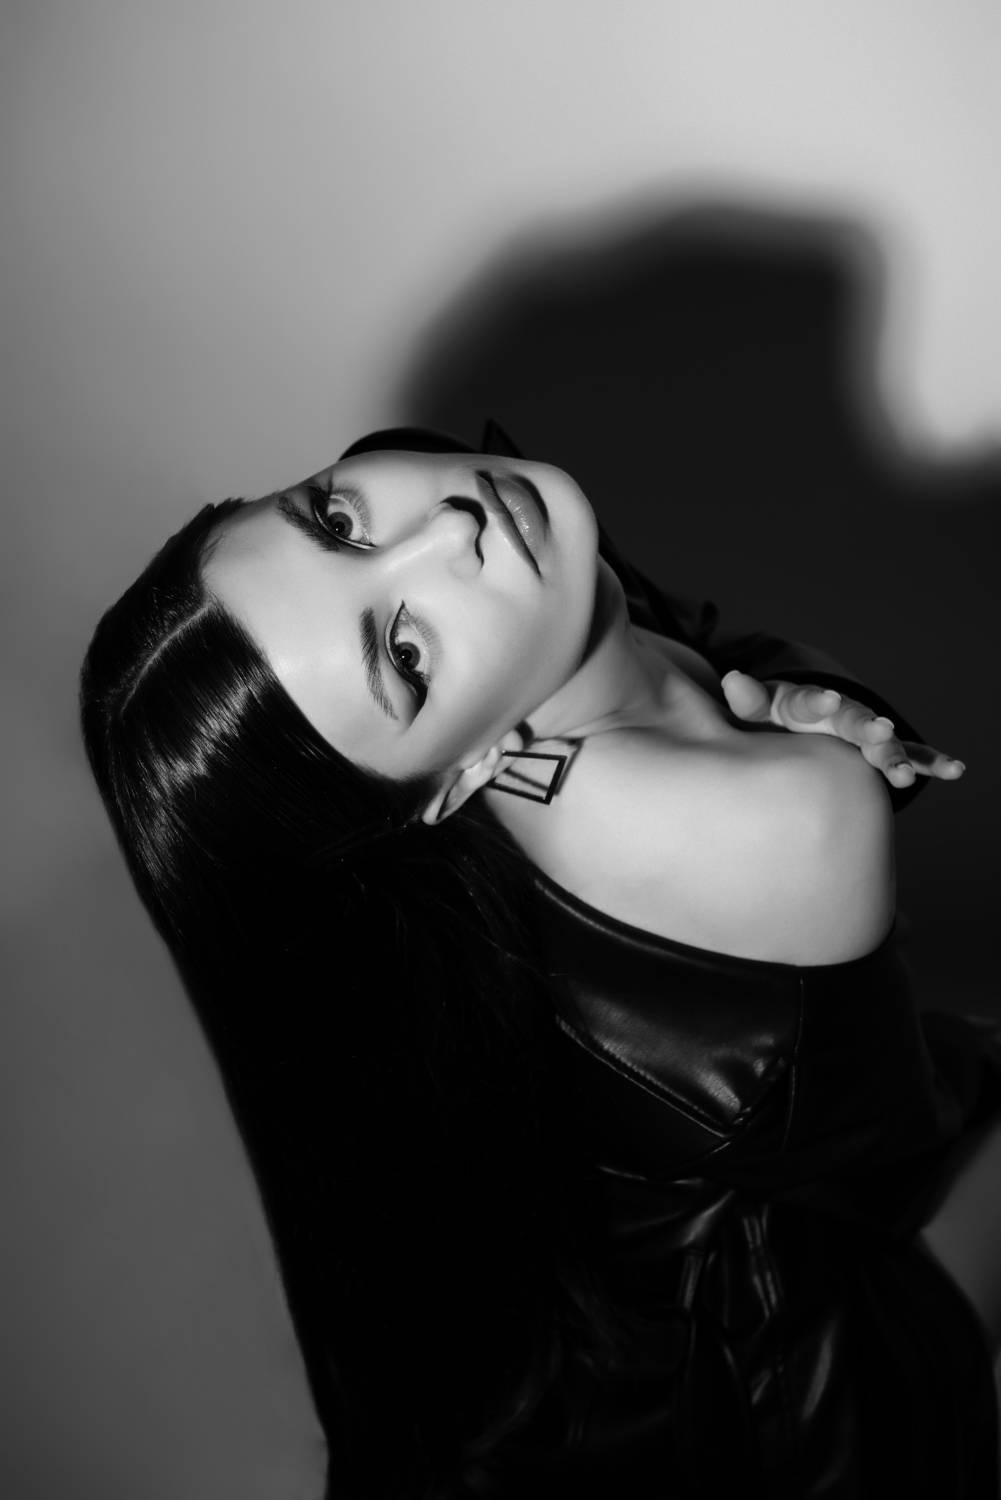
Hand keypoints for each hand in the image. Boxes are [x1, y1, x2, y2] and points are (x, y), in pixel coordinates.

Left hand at [720, 670, 965, 789]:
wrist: (795, 720)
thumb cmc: (772, 717)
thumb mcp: (755, 709)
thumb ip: (747, 699)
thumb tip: (732, 680)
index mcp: (807, 703)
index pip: (810, 700)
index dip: (818, 699)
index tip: (827, 699)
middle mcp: (842, 714)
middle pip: (855, 721)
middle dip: (868, 729)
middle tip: (880, 735)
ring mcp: (864, 731)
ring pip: (885, 743)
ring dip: (898, 756)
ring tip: (909, 775)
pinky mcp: (880, 749)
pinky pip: (910, 754)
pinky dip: (931, 761)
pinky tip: (955, 770)